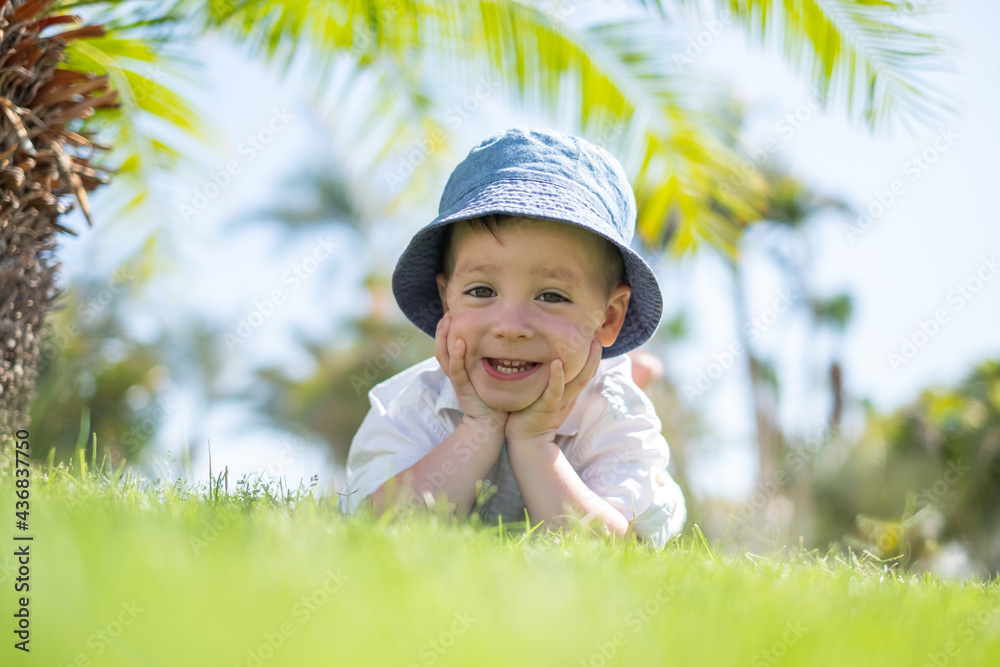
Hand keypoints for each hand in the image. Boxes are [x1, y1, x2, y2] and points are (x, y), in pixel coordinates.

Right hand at [435, 312, 507, 434]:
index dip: (445, 329)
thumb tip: (500, 336)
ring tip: (447, 321)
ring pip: (443, 356)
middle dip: (442, 329)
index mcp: (459, 368)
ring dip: (444, 337)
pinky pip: (456, 371)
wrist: (491, 423)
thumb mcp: (489, 372)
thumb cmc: (492, 397)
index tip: (451, 313)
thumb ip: (489, 357)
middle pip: (440, 347)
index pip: (446, 345)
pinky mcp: (462, 389)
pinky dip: (456, 356)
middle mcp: (455, 372)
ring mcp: (457, 380)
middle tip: (448, 313)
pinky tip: (459, 342)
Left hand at [505, 332, 602, 447]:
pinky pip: (555, 390)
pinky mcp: (547, 407)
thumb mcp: (546, 397)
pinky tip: (558, 362)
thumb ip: (550, 383)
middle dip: (595, 354)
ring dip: (586, 362)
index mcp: (569, 395)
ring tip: (591, 343)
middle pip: (587, 374)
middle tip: (598, 334)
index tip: (595, 338)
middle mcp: (569, 397)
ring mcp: (560, 402)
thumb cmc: (531, 416)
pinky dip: (557, 376)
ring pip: (578, 380)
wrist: (526, 442)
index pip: (585, 373)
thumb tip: (548, 363)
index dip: (592, 357)